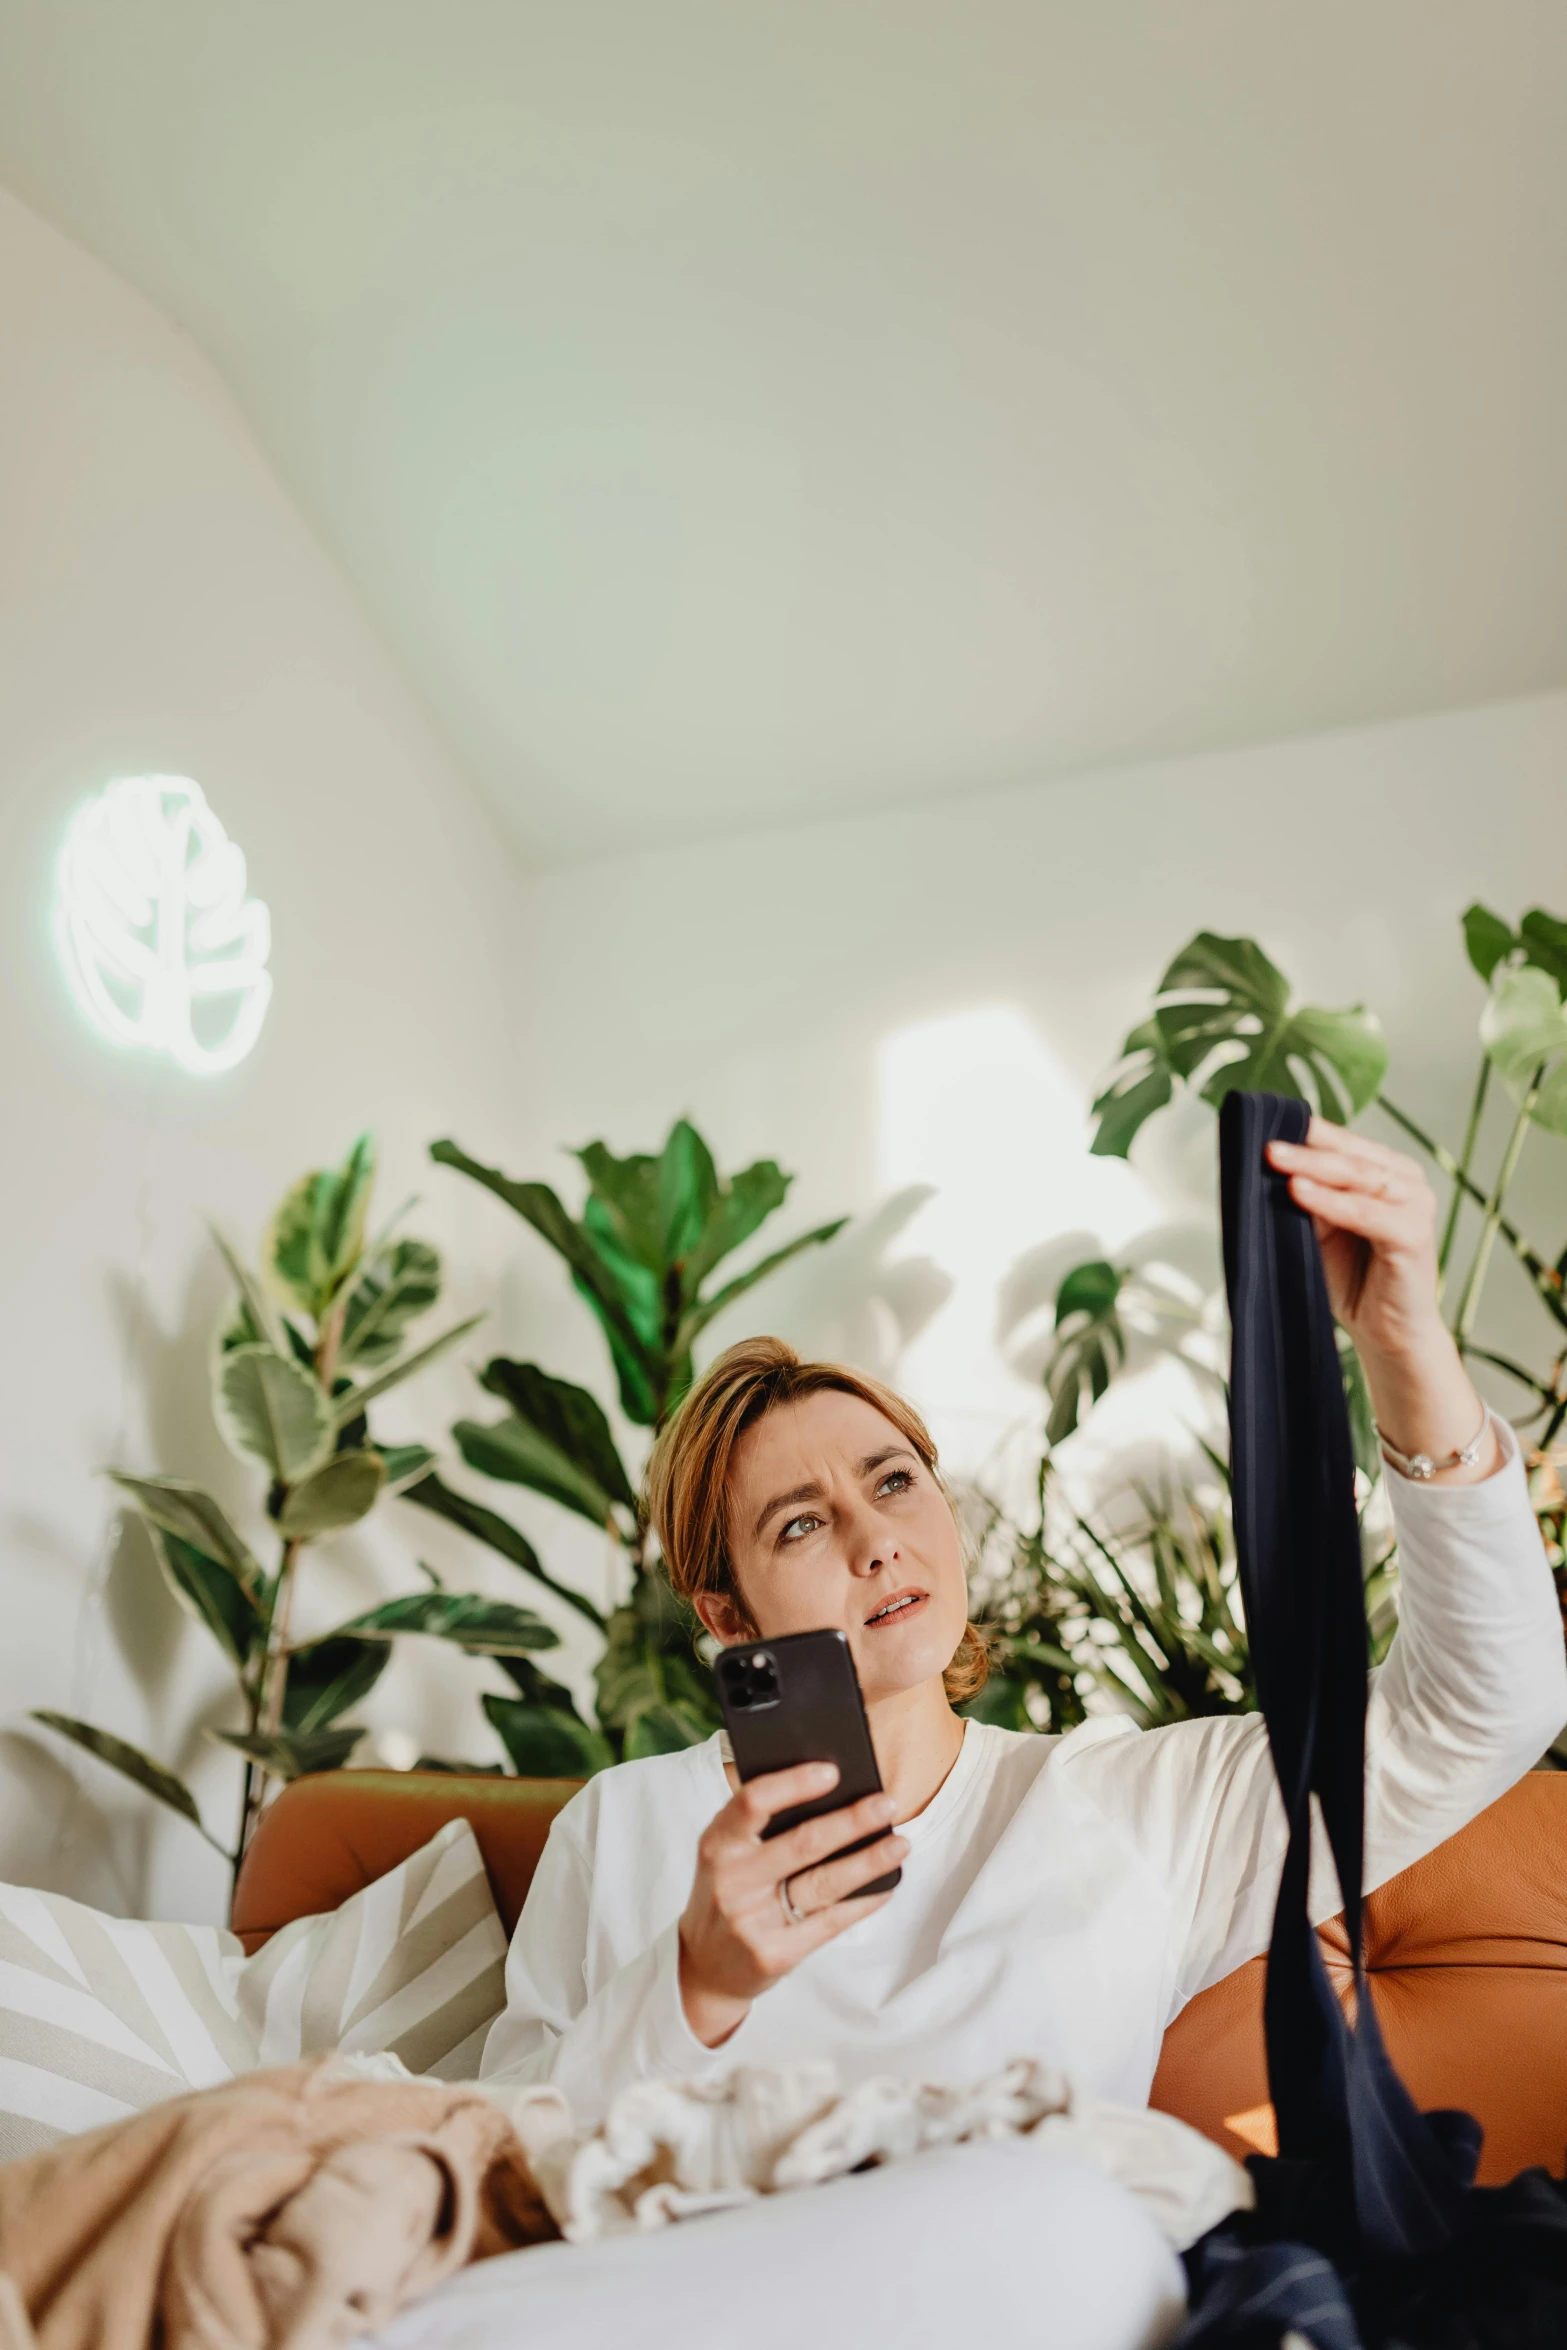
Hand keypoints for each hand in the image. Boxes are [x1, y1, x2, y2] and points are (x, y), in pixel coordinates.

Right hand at [677, 1763, 906, 2048]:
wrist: (703, 1968)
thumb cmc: (728, 1892)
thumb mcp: (725, 1853)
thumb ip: (761, 1825)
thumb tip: (831, 1791)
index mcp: (717, 1843)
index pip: (753, 1802)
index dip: (794, 1784)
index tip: (833, 1771)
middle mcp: (731, 1880)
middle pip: (801, 1844)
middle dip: (850, 1822)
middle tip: (887, 1803)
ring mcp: (751, 1921)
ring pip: (822, 1884)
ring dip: (868, 1862)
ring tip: (900, 1843)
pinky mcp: (774, 1954)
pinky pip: (829, 1923)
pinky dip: (863, 1902)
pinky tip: (886, 1886)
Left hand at [1264, 1116, 1496, 1481]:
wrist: (1386, 1333)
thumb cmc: (1353, 1278)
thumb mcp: (1320, 1227)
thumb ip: (1304, 1194)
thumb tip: (1264, 1162)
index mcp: (1386, 1171)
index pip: (1342, 1142)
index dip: (1305, 1132)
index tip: (1261, 1121)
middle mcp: (1405, 1181)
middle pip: (1349, 1154)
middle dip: (1303, 1146)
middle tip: (1262, 1142)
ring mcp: (1415, 1206)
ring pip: (1358, 1176)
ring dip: (1313, 1166)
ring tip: (1273, 1159)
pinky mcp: (1414, 1235)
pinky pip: (1366, 1212)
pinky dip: (1331, 1202)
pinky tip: (1299, 1192)